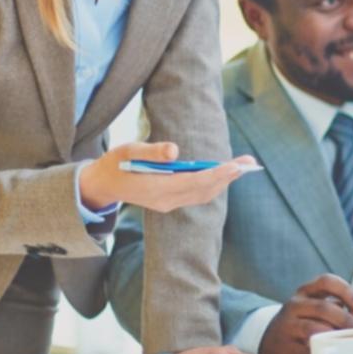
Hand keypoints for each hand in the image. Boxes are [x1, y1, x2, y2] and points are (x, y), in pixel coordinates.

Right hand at [79, 141, 254, 212]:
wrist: (102, 185)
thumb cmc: (115, 163)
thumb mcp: (127, 151)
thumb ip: (151, 151)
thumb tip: (175, 151)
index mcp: (156, 188)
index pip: (193, 183)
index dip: (215, 175)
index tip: (235, 166)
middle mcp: (165, 200)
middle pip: (204, 190)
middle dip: (228, 176)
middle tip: (250, 163)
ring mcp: (168, 203)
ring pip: (204, 194)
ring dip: (224, 180)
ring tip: (244, 164)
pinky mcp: (170, 201)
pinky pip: (198, 194)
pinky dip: (214, 183)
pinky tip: (226, 171)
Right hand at [259, 274, 352, 353]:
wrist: (271, 344)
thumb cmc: (302, 324)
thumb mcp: (316, 310)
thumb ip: (338, 308)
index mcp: (305, 292)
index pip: (326, 282)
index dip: (346, 290)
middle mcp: (295, 305)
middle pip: (323, 308)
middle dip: (346, 319)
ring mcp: (287, 326)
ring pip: (313, 329)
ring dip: (334, 336)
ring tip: (348, 344)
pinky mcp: (284, 347)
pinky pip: (306, 352)